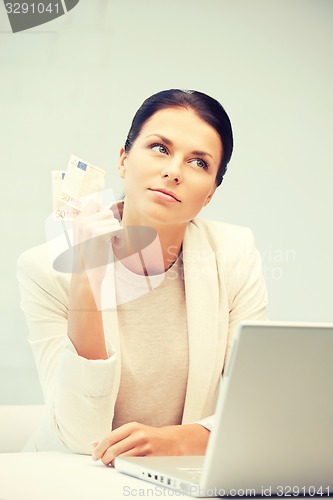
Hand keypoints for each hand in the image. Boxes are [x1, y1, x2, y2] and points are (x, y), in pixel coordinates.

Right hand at [73, 199, 121, 275]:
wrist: (87, 275)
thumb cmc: (90, 258)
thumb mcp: (85, 236)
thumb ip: (92, 223)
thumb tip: (107, 209)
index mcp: (78, 221)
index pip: (94, 202)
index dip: (104, 211)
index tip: (105, 225)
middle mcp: (82, 221)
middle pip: (107, 211)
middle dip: (112, 224)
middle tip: (108, 238)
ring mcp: (90, 227)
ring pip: (114, 221)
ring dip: (116, 233)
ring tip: (109, 243)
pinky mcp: (99, 234)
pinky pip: (118, 229)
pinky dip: (120, 238)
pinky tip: (113, 246)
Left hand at [92, 422, 209, 465]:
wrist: (171, 441)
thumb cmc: (149, 436)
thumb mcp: (132, 431)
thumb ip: (114, 437)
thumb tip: (94, 443)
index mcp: (132, 427)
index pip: (109, 438)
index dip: (99, 448)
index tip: (94, 455)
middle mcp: (138, 435)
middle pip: (113, 450)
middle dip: (104, 459)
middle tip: (103, 461)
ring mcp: (145, 447)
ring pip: (121, 460)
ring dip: (113, 464)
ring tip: (112, 464)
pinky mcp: (150, 458)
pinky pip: (131, 466)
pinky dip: (123, 467)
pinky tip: (123, 466)